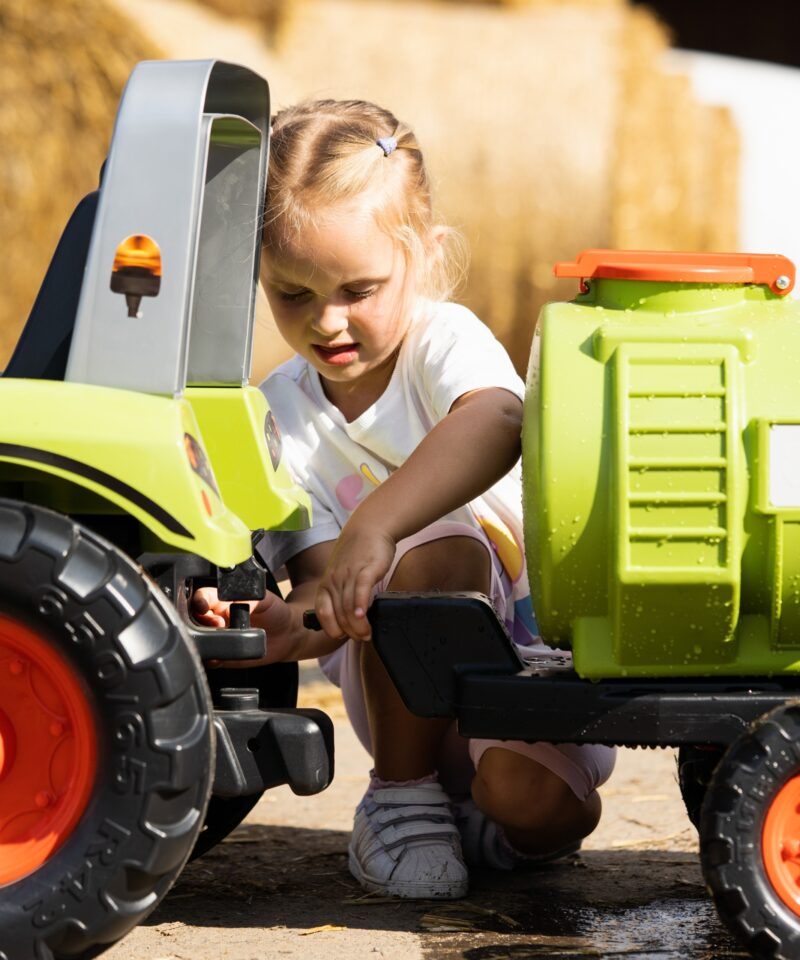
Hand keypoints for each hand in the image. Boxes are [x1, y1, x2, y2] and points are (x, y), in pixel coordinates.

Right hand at [190, 587, 297, 663]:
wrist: (287, 634)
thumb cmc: (275, 611)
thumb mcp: (264, 598)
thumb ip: (247, 594)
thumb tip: (233, 595)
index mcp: (223, 600)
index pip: (202, 597)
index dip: (199, 600)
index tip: (203, 605)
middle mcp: (217, 618)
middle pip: (195, 618)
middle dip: (200, 620)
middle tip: (217, 622)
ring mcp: (220, 636)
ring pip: (199, 638)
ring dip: (203, 639)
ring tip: (221, 637)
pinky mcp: (225, 655)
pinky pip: (211, 658)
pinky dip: (210, 658)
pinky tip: (218, 656)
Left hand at [315, 525, 395, 640]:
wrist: (370, 527)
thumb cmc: (357, 555)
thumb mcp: (342, 576)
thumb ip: (342, 595)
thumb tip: (349, 620)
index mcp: (326, 585)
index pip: (323, 613)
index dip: (332, 629)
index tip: (345, 636)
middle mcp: (335, 581)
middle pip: (338, 614)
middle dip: (349, 631)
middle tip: (362, 638)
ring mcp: (349, 574)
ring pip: (348, 606)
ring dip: (358, 625)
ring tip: (368, 633)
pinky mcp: (367, 568)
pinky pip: (360, 589)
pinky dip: (360, 605)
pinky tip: (364, 615)